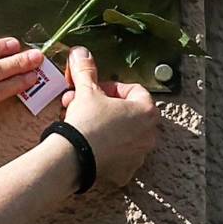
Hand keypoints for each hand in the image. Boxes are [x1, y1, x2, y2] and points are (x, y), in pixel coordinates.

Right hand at [59, 46, 159, 186]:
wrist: (73, 158)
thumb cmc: (87, 122)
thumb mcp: (86, 91)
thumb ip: (87, 71)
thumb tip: (80, 52)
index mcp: (146, 111)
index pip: (134, 90)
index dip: (111, 88)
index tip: (94, 91)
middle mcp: (149, 134)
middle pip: (129, 113)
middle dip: (106, 108)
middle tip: (84, 107)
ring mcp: (139, 155)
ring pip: (124, 135)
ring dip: (107, 128)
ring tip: (84, 126)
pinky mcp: (126, 171)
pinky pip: (118, 157)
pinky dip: (106, 151)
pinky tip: (88, 146)